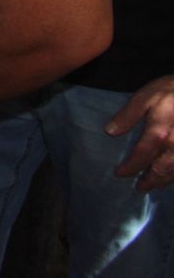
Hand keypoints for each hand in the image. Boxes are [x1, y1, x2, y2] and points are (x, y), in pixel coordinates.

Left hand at [107, 75, 173, 189]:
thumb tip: (110, 132)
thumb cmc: (171, 90)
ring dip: (165, 180)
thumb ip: (127, 116)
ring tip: (155, 184)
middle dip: (150, 180)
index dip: (130, 167)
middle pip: (161, 170)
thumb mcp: (145, 97)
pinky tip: (173, 174)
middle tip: (140, 187)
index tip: (120, 174)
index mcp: (159, 133)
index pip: (140, 157)